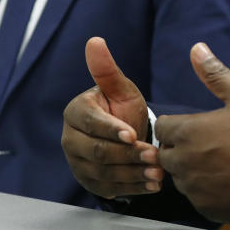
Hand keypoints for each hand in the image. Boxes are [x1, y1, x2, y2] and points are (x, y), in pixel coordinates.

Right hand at [61, 37, 163, 198]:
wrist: (125, 133)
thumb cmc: (121, 106)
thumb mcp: (120, 88)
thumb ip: (107, 70)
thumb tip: (95, 40)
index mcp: (76, 113)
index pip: (91, 123)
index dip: (111, 130)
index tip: (133, 134)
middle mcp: (70, 140)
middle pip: (97, 152)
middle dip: (127, 155)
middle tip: (154, 156)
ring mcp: (77, 163)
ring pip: (104, 172)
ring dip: (133, 174)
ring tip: (158, 173)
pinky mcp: (89, 182)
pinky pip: (109, 188)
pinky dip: (132, 188)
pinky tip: (151, 185)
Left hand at [156, 42, 229, 224]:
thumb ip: (215, 74)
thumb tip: (197, 49)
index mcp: (188, 132)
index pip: (162, 128)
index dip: (176, 125)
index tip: (194, 126)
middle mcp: (183, 162)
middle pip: (165, 154)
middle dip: (179, 148)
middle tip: (207, 145)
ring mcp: (193, 188)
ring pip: (179, 177)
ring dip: (190, 170)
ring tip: (218, 163)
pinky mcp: (204, 208)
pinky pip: (195, 197)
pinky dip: (205, 190)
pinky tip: (226, 181)